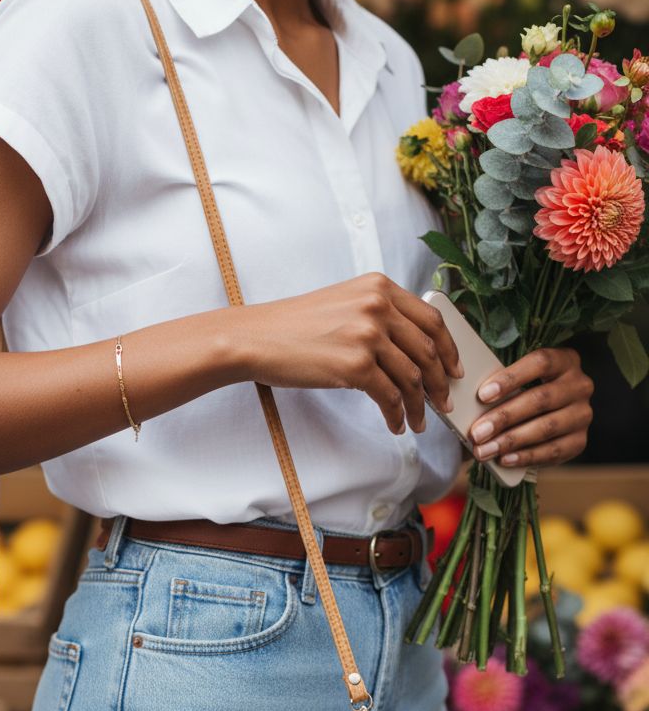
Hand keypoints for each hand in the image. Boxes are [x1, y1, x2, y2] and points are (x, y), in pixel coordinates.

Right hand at [242, 273, 464, 434]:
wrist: (255, 338)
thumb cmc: (293, 327)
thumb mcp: (343, 304)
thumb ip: (378, 314)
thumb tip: (412, 349)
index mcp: (379, 287)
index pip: (432, 319)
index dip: (449, 349)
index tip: (455, 369)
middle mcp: (378, 306)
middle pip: (428, 351)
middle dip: (441, 383)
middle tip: (444, 403)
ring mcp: (368, 335)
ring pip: (412, 378)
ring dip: (419, 406)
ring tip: (418, 422)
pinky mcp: (355, 365)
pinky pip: (390, 396)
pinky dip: (397, 415)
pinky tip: (396, 424)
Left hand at [466, 346, 593, 468]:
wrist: (551, 414)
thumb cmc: (524, 391)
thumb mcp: (518, 381)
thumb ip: (501, 387)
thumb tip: (470, 404)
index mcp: (565, 360)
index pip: (541, 362)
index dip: (511, 378)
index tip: (482, 395)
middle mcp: (580, 385)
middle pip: (541, 399)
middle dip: (504, 418)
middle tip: (477, 433)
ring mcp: (583, 414)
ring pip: (546, 427)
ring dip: (511, 441)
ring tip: (484, 450)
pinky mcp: (580, 441)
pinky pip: (553, 451)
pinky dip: (526, 457)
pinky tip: (505, 459)